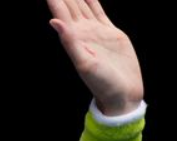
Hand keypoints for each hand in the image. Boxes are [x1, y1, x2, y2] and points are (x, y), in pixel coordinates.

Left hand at [46, 0, 143, 115]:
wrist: (122, 94)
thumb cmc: (102, 84)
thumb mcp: (84, 63)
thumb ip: (69, 41)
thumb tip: (54, 21)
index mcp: (74, 39)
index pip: (61, 12)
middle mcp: (82, 33)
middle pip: (70, 5)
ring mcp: (96, 32)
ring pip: (82, 5)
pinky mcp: (110, 33)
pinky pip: (98, 11)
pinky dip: (92, 1)